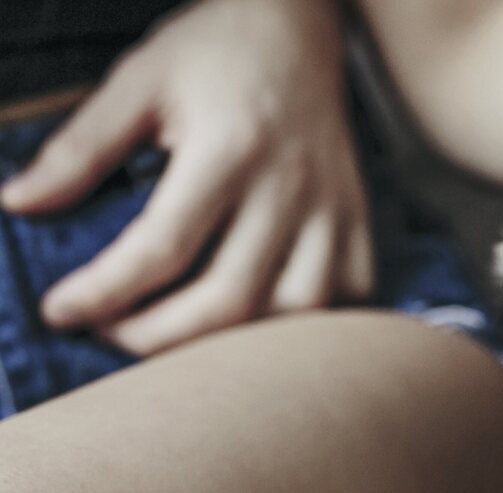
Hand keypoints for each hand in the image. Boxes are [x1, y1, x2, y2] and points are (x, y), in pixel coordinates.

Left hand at [0, 0, 372, 355]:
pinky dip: (309, 322)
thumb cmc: (213, 52)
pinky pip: (349, 294)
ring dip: (238, 341)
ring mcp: (332, 207)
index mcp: (229, 147)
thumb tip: (19, 204)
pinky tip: (264, 316)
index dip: (105, 290)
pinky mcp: (357, 217)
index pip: (161, 244)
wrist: (296, 26)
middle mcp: (288, 185)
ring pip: (296, 311)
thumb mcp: (137, 83)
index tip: (62, 311)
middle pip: (230, 298)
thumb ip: (80, 149)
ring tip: (187, 333)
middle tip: (114, 334)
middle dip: (161, 335)